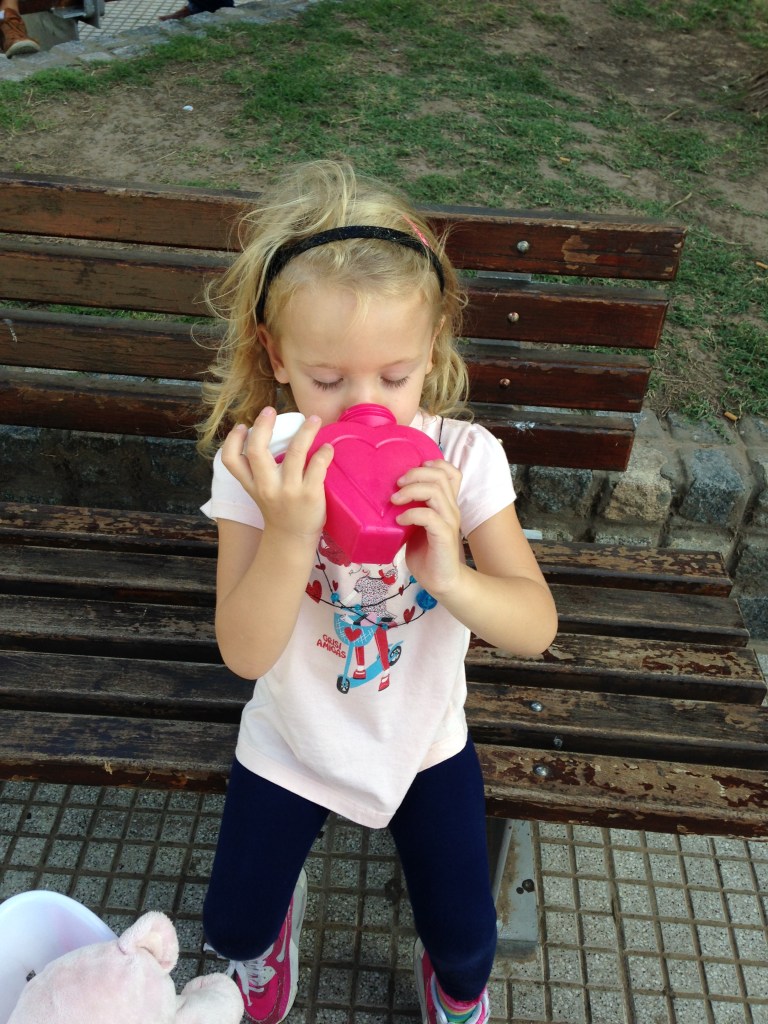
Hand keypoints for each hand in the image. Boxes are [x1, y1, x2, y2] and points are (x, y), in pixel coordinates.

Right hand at [221, 408, 333, 540]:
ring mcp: (289, 491)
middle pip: (257, 451)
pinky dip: (324, 453)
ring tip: (314, 419)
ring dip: (306, 431)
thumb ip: (259, 472)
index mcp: (252, 485)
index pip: (230, 461)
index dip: (232, 440)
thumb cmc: (279, 511)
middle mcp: (267, 486)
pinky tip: (327, 447)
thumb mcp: (260, 493)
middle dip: (262, 426)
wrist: (292, 540)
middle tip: (270, 409)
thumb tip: (267, 438)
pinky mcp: (310, 495)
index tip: (241, 426)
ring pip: (295, 453)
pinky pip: (317, 466)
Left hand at [390, 459, 463, 595]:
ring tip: (394, 500)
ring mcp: (449, 521)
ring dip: (411, 491)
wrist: (441, 580)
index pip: (451, 473)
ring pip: (435, 491)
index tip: (413, 468)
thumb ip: (411, 509)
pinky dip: (412, 513)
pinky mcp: (444, 536)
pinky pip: (429, 516)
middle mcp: (451, 508)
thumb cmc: (426, 553)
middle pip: (440, 476)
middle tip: (397, 484)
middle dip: (415, 474)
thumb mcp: (417, 525)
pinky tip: (400, 520)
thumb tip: (387, 497)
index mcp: (446, 503)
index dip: (434, 464)